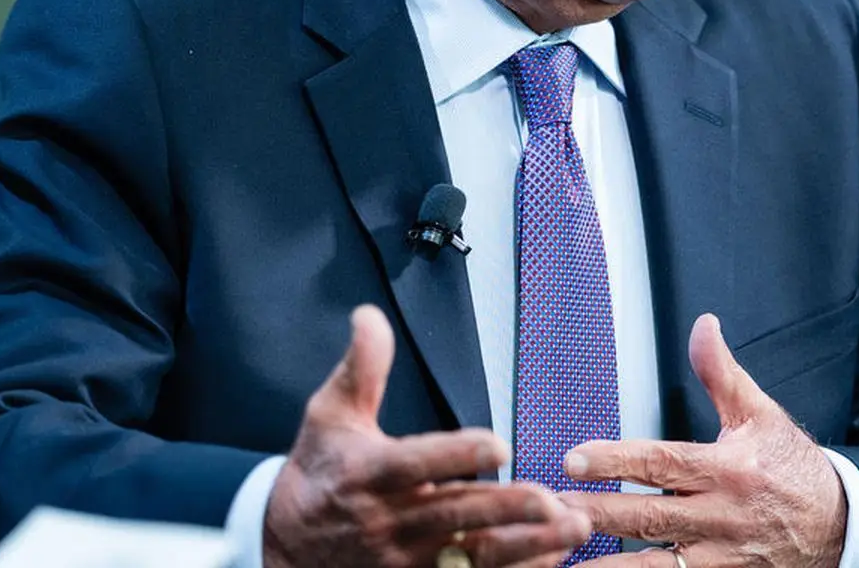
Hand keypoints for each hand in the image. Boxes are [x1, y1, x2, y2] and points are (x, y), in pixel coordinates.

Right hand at [263, 304, 592, 567]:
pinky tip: (552, 557)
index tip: (498, 444)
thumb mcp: (330, 415)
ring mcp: (405, 560)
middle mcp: (389, 521)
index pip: (416, 463)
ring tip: (571, 530)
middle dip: (505, 509)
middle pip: (454, 515)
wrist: (287, 543)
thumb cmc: (320, 473)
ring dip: (525, 545)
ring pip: (471, 556)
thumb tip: (370, 315)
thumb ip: (361, 367)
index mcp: (369, 474)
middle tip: (550, 500)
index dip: (457, 455)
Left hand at [560, 314, 847, 567]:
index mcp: (728, 470)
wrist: (840, 524)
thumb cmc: (793, 467)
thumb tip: (703, 326)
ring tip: (563, 559)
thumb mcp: (761, 414)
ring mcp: (722, 556)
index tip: (575, 458)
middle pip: (649, 516)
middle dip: (597, 512)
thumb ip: (722, 374)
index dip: (616, 461)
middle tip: (551, 507)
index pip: (662, 464)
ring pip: (657, 565)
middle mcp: (722, 516)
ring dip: (609, 566)